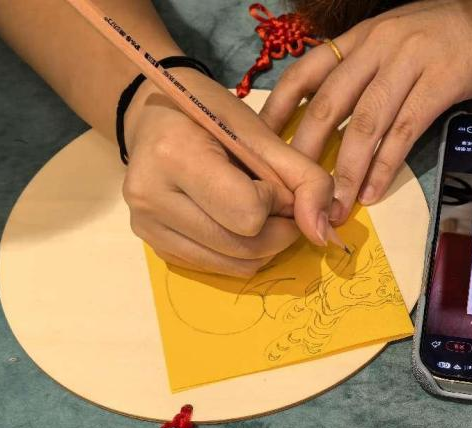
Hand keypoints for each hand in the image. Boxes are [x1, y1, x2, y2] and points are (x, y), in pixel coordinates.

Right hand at [122, 68, 332, 276]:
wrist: (153, 119)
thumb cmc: (208, 116)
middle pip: (244, 247)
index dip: (276, 202)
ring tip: (259, 211)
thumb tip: (324, 235)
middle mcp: (151, 197)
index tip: (274, 181)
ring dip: (264, 245)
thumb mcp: (260, 133)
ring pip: (235, 266)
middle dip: (278, 230)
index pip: (248, 213)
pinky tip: (235, 221)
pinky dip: (241, 252)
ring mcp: (147, 227)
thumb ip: (303, 178)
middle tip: (278, 202)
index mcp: (175, 155)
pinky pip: (217, 268)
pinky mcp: (154, 246)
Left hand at [261, 0, 471, 223]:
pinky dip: (385, 166)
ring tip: (334, 206)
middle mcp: (379, 45)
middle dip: (306, 152)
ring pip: (366, 124)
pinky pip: (405, 131)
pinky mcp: (443, 81)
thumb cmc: (448, 38)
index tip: (261, 143)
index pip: (306, 72)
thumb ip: (362, 72)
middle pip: (330, 104)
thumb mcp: (395, 42)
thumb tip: (328, 116)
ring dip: (346, 172)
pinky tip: (372, 191)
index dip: (279, 108)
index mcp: (361, 38)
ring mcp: (411, 61)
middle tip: (293, 191)